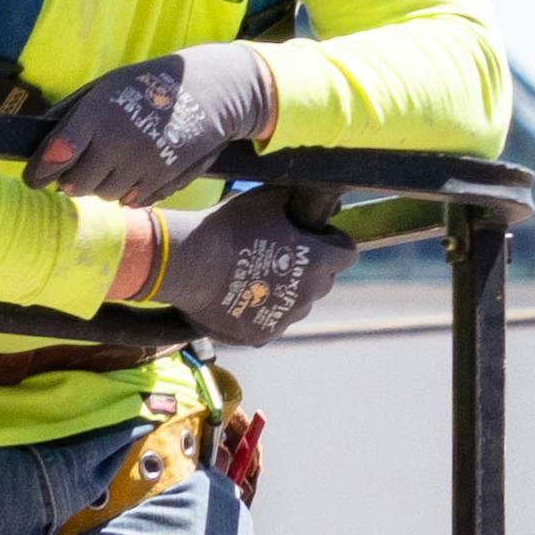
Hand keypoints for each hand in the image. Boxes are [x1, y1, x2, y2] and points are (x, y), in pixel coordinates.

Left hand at [28, 41, 285, 196]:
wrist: (209, 90)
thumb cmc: (146, 85)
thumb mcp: (105, 87)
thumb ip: (70, 114)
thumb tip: (40, 142)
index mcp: (98, 114)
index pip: (57, 155)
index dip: (39, 172)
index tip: (33, 178)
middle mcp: (119, 143)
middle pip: (76, 185)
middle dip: (71, 180)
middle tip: (76, 168)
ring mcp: (143, 165)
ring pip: (104, 195)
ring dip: (101, 185)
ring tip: (113, 161)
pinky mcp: (164, 180)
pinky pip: (132, 201)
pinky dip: (127, 191)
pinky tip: (135, 168)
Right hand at [160, 202, 357, 345]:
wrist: (188, 263)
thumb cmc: (230, 227)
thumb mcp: (269, 200)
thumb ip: (301, 201)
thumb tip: (323, 202)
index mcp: (318, 260)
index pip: (347, 253)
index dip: (332, 241)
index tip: (313, 234)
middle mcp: (309, 295)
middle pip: (324, 281)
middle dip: (311, 268)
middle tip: (281, 253)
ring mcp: (286, 319)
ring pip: (298, 304)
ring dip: (288, 291)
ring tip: (257, 276)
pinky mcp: (262, 335)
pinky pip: (272, 322)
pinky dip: (262, 311)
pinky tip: (241, 295)